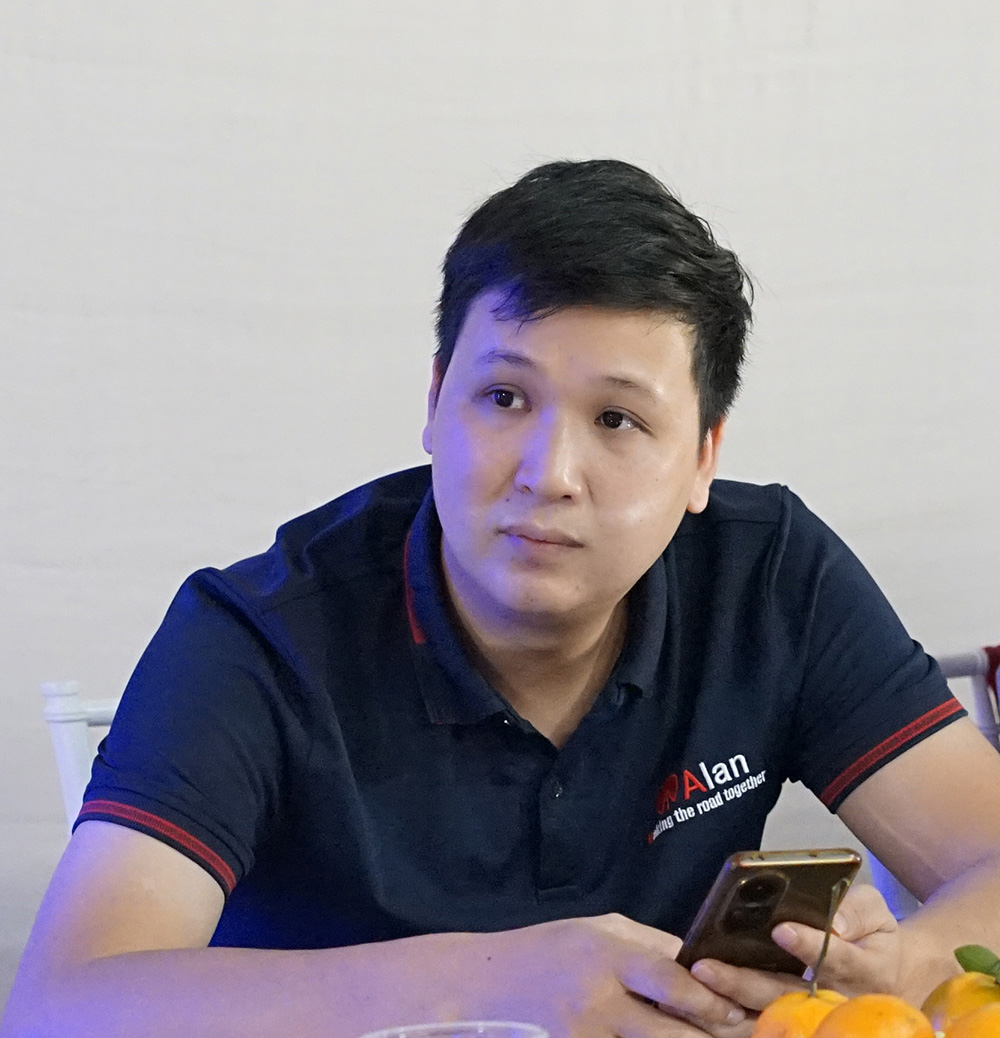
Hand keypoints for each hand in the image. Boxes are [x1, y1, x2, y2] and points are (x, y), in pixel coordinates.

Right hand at [486, 913, 752, 1036]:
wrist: (484, 984)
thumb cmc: (546, 951)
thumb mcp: (595, 929)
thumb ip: (646, 944)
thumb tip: (694, 962)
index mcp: (606, 956)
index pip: (670, 982)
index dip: (710, 1001)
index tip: (736, 1013)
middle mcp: (597, 1000)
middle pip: (668, 1034)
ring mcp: (582, 1036)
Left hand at [679, 884, 901, 1014]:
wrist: (890, 974)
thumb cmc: (872, 935)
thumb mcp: (875, 913)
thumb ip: (857, 910)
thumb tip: (832, 922)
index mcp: (867, 971)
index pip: (837, 958)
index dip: (809, 946)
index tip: (780, 929)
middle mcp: (838, 1002)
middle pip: (788, 996)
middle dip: (744, 982)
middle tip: (706, 966)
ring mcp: (815, 1019)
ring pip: (769, 1015)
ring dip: (730, 1000)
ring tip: (696, 978)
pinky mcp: (795, 1025)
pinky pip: (761, 1024)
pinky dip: (729, 1014)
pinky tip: (698, 999)